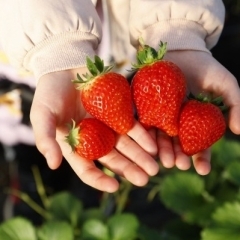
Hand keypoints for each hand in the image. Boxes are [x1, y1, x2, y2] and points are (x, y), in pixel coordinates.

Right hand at [30, 68, 158, 191]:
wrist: (65, 69)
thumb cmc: (50, 93)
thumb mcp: (42, 116)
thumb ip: (46, 139)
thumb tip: (53, 165)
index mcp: (76, 145)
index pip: (87, 169)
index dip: (99, 179)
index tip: (114, 187)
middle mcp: (94, 140)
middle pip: (113, 159)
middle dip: (128, 170)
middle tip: (144, 179)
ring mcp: (108, 127)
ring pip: (126, 146)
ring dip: (141, 156)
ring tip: (155, 167)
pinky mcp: (119, 113)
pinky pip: (133, 127)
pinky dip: (143, 136)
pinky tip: (153, 145)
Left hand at [156, 50, 239, 174]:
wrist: (182, 50)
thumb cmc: (206, 68)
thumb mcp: (226, 86)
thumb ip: (235, 106)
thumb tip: (238, 131)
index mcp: (195, 122)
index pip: (199, 145)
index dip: (201, 158)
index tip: (202, 170)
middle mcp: (177, 122)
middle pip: (177, 144)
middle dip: (178, 156)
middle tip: (177, 165)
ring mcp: (161, 115)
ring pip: (160, 136)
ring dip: (161, 149)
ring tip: (163, 160)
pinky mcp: (146, 106)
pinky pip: (145, 120)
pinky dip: (146, 132)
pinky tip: (146, 143)